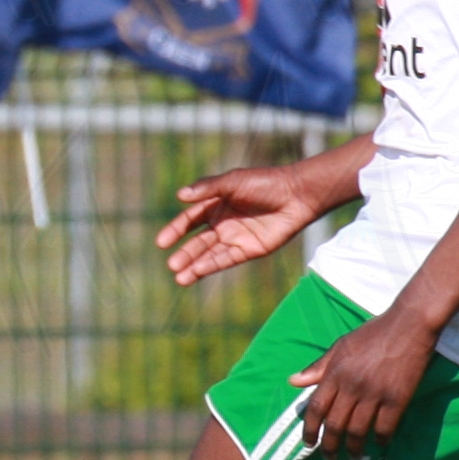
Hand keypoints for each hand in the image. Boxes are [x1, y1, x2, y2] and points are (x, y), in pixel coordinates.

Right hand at [157, 165, 321, 286]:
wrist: (297, 194)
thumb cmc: (265, 182)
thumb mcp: (232, 181)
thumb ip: (207, 188)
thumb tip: (180, 196)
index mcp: (215, 204)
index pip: (190, 220)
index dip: (175, 230)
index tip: (161, 242)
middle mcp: (223, 223)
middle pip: (198, 241)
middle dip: (185, 254)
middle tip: (171, 264)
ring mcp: (236, 238)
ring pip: (210, 254)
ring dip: (194, 265)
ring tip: (179, 278)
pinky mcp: (249, 250)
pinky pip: (226, 260)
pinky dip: (211, 266)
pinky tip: (197, 272)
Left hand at [290, 311, 434, 459]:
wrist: (409, 325)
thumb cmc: (373, 333)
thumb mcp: (341, 346)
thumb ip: (318, 366)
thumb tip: (294, 381)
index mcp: (335, 373)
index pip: (316, 408)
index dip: (310, 429)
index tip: (308, 443)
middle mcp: (352, 386)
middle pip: (335, 424)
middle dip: (329, 445)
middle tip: (329, 457)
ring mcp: (375, 393)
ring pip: (358, 430)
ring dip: (354, 447)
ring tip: (353, 455)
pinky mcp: (398, 398)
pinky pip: (385, 427)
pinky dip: (381, 439)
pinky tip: (379, 444)